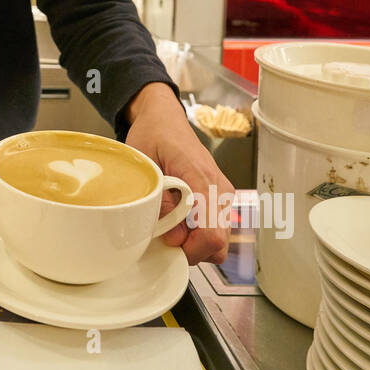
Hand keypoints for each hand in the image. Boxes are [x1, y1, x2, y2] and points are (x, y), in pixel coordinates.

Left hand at [124, 83, 232, 265]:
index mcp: (201, 179)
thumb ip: (161, 203)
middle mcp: (219, 189)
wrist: (164, 119)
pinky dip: (198, 234)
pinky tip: (178, 220)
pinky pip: (215, 229)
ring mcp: (223, 195)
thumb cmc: (153, 136)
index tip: (168, 242)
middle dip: (192, 250)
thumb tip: (174, 238)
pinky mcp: (220, 198)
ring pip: (219, 241)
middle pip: (219, 244)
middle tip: (166, 235)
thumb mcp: (146, 166)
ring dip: (195, 243)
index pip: (212, 233)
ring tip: (170, 224)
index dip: (190, 249)